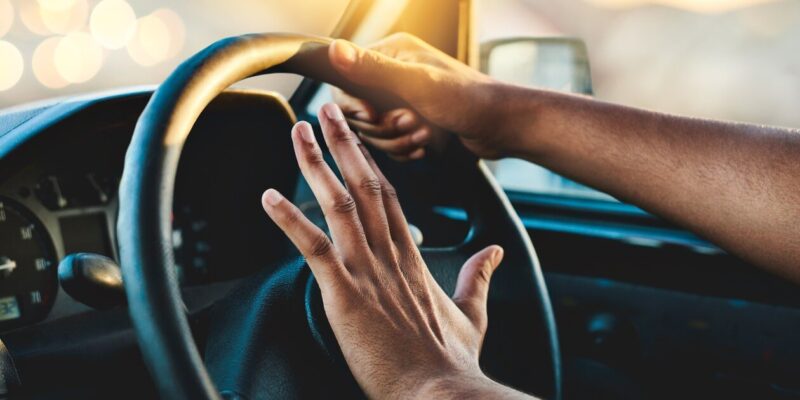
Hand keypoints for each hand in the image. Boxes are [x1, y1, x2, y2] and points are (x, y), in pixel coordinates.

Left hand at [260, 103, 524, 398]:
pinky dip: (289, 220)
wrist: (440, 391)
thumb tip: (496, 255)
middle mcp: (389, 254)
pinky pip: (313, 248)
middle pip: (364, 185)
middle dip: (342, 143)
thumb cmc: (452, 361)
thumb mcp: (473, 314)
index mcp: (412, 258)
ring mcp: (367, 271)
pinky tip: (268, 197)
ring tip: (298, 132)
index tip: (355, 136)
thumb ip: (480, 278)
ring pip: (338, 204)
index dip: (368, 162)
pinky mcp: (345, 294)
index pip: (388, 196)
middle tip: (325, 109)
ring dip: (315, 165)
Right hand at [329, 33, 510, 159]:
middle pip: (358, 111)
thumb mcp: (417, 84)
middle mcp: (393, 74)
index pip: (345, 80)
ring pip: (373, 131)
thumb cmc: (468, 99)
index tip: (372, 115)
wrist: (502, 126)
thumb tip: (335, 50)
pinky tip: (424, 146)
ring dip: (396, 140)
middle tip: (411, 123)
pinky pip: (389, 143)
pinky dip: (404, 149)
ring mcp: (402, 100)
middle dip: (382, 126)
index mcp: (391, 53)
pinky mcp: (410, 122)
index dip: (353, 104)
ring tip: (423, 135)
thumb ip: (374, 69)